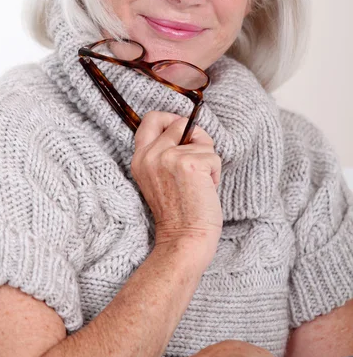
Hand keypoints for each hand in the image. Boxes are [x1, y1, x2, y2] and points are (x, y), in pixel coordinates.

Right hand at [131, 111, 222, 261]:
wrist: (184, 238)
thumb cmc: (178, 212)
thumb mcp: (158, 177)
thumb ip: (165, 152)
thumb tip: (190, 128)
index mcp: (140, 158)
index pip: (151, 119)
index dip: (170, 118)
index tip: (183, 131)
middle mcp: (151, 154)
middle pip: (180, 122)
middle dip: (197, 137)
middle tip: (199, 159)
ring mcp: (169, 157)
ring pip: (202, 142)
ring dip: (208, 161)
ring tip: (199, 185)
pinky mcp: (190, 164)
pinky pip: (213, 156)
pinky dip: (215, 173)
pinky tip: (206, 190)